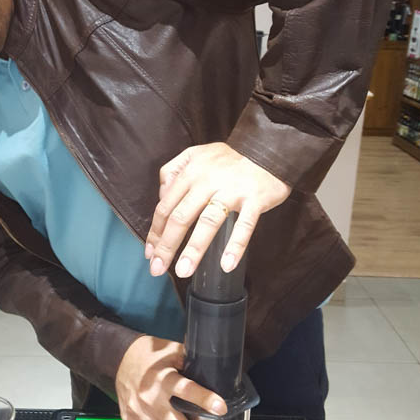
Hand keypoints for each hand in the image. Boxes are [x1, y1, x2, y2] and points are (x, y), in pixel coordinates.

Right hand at [115, 334, 228, 419]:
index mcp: (163, 378)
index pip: (185, 389)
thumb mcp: (172, 352)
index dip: (204, 399)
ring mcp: (140, 415)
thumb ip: (192, 366)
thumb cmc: (149, 356)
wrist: (119, 360)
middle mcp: (150, 399)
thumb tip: (218, 377)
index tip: (221, 409)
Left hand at [144, 142, 290, 278]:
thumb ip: (174, 171)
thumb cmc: (230, 158)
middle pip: (181, 217)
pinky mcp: (255, 199)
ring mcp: (232, 190)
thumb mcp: (196, 154)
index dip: (156, 232)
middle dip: (166, 246)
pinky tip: (226, 264)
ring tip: (184, 271)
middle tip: (158, 269)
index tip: (150, 253)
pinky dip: (235, 245)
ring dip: (194, 249)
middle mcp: (208, 181)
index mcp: (191, 172)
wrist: (269, 148)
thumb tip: (161, 196)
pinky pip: (244, 225)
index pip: (166, 206)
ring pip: (208, 222)